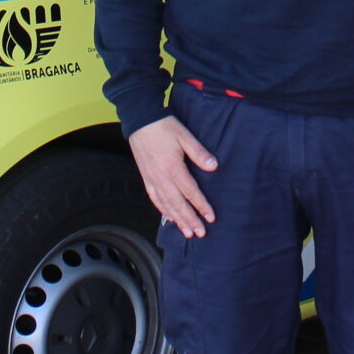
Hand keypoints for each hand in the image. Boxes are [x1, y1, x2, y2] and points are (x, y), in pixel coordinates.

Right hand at [131, 115, 218, 237]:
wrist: (140, 120)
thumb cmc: (164, 126)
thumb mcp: (185, 135)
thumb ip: (199, 152)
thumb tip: (214, 166)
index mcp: (172, 167)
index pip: (190, 192)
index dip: (201, 206)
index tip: (211, 218)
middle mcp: (161, 177)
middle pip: (177, 203)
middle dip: (189, 220)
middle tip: (200, 233)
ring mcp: (152, 179)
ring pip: (165, 204)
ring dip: (177, 220)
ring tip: (187, 233)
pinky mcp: (146, 177)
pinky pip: (154, 198)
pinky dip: (163, 210)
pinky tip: (169, 218)